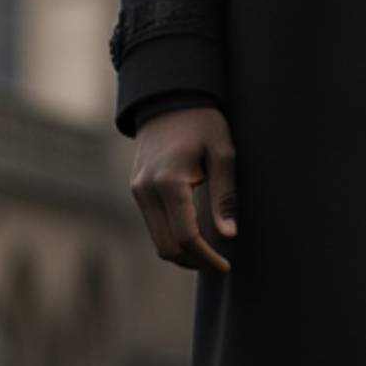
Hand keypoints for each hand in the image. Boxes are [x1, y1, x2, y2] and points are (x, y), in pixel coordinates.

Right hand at [129, 105, 237, 272]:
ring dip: (183, 253)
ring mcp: (138, 191)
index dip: (207, 258)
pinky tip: (195, 236)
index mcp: (169, 182)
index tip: (226, 266)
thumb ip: (224, 195)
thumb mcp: (223, 152)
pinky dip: (173, 238)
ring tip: (211, 254)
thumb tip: (228, 235)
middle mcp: (146, 191)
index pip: (185, 237)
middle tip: (220, 264)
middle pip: (166, 247)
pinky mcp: (137, 190)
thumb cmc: (202, 123)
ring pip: (157, 240)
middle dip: (194, 262)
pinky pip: (154, 226)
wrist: (169, 99)